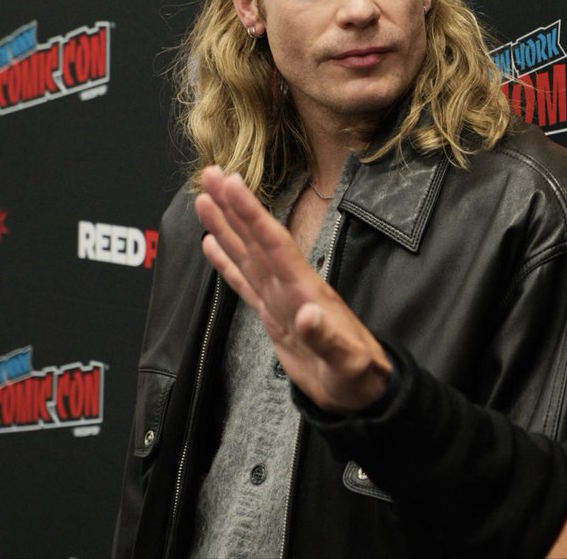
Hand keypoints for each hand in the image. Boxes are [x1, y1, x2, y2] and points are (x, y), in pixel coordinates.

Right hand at [194, 165, 392, 413]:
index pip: (274, 243)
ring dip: (225, 226)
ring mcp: (281, 299)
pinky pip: (245, 282)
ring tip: (203, 199)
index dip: (252, 213)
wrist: (363, 391)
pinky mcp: (273, 315)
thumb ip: (326, 338)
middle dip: (232, 206)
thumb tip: (306, 315)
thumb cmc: (360, 376)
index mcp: (306, 290)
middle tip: (210, 174)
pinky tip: (212, 245)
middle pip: (256, 238)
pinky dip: (227, 263)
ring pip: (246, 254)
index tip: (233, 184)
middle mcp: (291, 286)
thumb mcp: (347, 362)